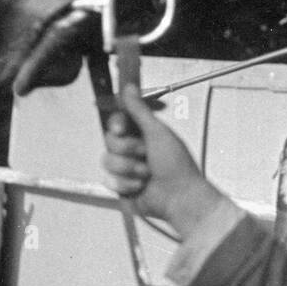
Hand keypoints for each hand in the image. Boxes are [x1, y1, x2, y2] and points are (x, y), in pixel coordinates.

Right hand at [102, 86, 222, 234]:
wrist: (179, 198)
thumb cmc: (176, 164)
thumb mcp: (158, 133)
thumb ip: (139, 111)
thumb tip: (128, 87)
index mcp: (143, 132)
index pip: (118, 120)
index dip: (116, 124)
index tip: (121, 129)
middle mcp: (133, 148)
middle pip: (109, 140)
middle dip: (127, 149)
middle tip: (145, 155)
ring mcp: (126, 167)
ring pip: (107, 160)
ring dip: (128, 168)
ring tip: (147, 174)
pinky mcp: (121, 185)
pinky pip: (108, 180)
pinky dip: (125, 184)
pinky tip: (140, 187)